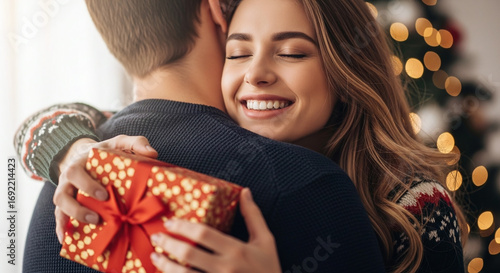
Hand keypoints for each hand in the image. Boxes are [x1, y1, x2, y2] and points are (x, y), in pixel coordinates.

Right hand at [53, 135, 157, 242]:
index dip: (87, 185)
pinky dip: (61, 228)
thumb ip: (135, 143)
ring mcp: (65, 191)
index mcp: (79, 164)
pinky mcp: (65, 203)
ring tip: (92, 227)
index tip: (104, 195)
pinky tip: (67, 239)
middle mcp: (68, 178)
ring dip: (72, 219)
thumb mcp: (120, 143)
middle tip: (98, 217)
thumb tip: (152, 153)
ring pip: (59, 206)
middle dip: (78, 208)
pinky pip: (59, 216)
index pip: (75, 173)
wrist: (85, 154)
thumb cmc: (105, 151)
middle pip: (62, 194)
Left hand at [150, 188, 280, 272]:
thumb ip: (253, 216)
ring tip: (155, 258)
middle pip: (189, 253)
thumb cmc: (269, 269)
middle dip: (168, 244)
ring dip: (166, 266)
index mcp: (237, 250)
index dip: (183, 226)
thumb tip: (245, 192)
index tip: (170, 222)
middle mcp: (226, 268)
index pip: (204, 234)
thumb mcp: (266, 241)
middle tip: (157, 237)